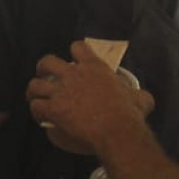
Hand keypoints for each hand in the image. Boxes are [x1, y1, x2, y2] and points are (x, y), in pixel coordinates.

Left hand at [24, 46, 153, 156]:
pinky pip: (35, 106)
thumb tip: (145, 98)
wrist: (116, 130)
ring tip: (35, 98)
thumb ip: (138, 95)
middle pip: (47, 61)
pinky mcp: (53, 108)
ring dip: (34, 91)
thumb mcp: (140, 99)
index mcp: (94, 67)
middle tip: (45, 77)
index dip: (73, 52)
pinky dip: (35, 111)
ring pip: (35, 84)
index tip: (73, 60)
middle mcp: (73, 75)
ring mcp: (61, 91)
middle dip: (43, 68)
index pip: (77, 47)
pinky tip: (40, 118)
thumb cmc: (129, 114)